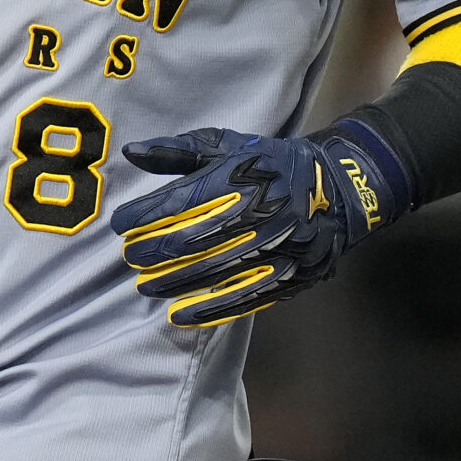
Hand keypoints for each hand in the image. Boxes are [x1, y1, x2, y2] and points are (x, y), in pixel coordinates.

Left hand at [111, 122, 404, 327]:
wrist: (340, 190)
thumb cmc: (270, 164)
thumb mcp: (227, 145)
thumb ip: (177, 150)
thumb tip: (131, 152)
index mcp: (241, 179)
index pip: (182, 202)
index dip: (146, 216)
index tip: (121, 225)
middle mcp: (258, 215)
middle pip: (194, 241)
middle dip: (154, 252)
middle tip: (129, 258)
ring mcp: (276, 249)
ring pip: (214, 273)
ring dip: (174, 283)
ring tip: (145, 287)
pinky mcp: (289, 277)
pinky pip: (244, 299)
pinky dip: (208, 310)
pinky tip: (179, 315)